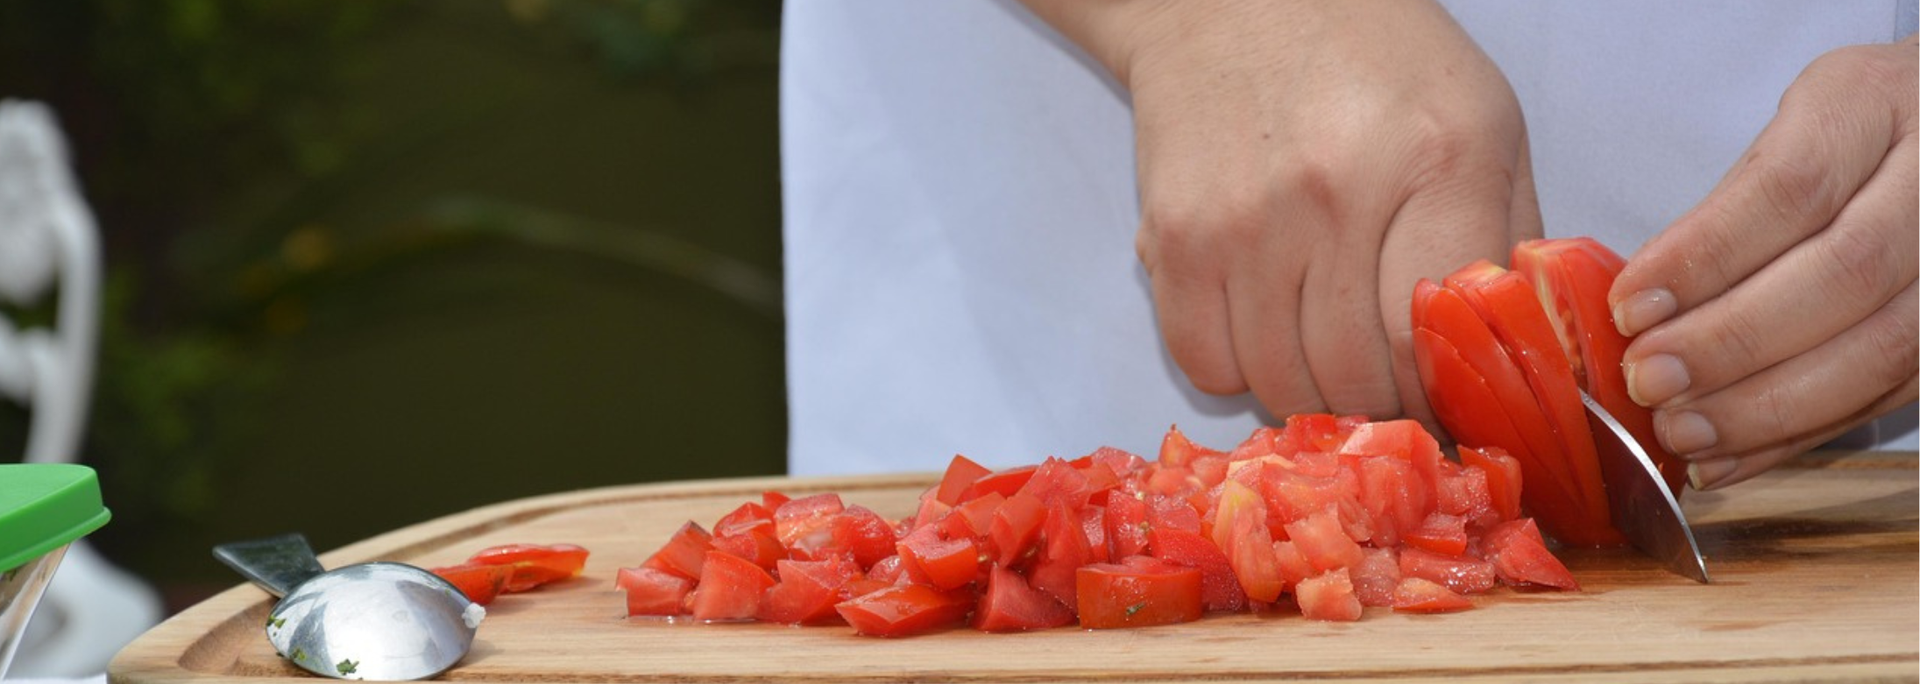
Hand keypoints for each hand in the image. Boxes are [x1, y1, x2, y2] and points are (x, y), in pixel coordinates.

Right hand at [1019, 0, 1538, 425]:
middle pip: (1358, 380)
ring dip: (1311, 394)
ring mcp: (1243, 223)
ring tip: (1330, 353)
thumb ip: (1508, 240)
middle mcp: (1334, 196)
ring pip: (1280, 386)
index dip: (1447, 400)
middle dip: (1383, 406)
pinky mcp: (1173, 239)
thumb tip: (1518, 362)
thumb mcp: (1484, 123)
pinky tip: (1265, 325)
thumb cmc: (1375, 61)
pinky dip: (1238, 370)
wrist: (1237, 1)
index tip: (1451, 405)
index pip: (1442, 343)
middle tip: (1392, 389)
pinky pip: (1205, 364)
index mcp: (1438, 160)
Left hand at [1608, 35, 1918, 490]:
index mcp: (1875, 104)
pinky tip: (1730, 457)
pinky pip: (1889, 394)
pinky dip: (1801, 434)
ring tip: (1681, 431)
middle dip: (1733, 341)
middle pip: (1844, 273)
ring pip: (1882, 348)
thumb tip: (1636, 309)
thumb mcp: (1792, 130)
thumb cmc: (1850, 136)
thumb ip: (1730, 209)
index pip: (1791, 187)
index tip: (1630, 306)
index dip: (1706, 255)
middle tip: (1650, 379)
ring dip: (1767, 406)